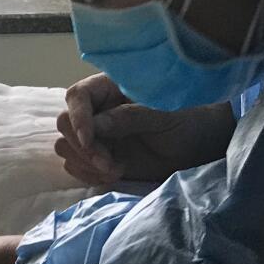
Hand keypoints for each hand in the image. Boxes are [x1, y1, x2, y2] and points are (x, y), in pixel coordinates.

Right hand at [56, 73, 235, 186]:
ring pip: (66, 148)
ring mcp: (96, 135)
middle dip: (83, 148)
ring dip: (86, 164)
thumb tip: (96, 125)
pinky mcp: (99, 157)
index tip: (90, 140)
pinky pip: (76, 167)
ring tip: (117, 169)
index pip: (78, 96)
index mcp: (110, 88)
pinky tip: (115, 174)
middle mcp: (97, 110)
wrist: (198, 146)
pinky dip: (90, 175)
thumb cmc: (187, 120)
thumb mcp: (163, 115)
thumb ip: (130, 117)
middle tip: (109, 163)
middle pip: (64, 124)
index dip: (78, 118)